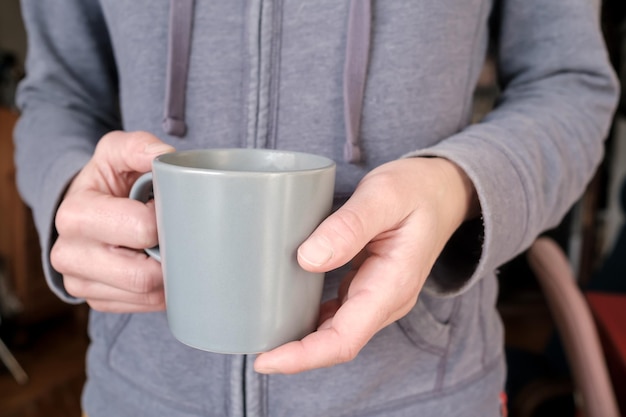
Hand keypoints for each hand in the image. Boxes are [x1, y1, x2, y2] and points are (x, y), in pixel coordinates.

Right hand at [51, 131, 174, 311]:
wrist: (87, 209)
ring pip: (145, 296)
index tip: (168, 209)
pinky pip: (141, 307)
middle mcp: (69, 254)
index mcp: (75, 214)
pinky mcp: (95, 301)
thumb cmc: (108, 181)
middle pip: (143, 276)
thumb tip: (164, 156)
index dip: (165, 220)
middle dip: (168, 255)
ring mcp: (80, 283)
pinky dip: (159, 291)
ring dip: (167, 276)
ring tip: (167, 250)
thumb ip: (138, 146)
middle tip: (175, 235)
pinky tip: (159, 267)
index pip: (141, 229)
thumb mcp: (116, 153)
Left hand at [254, 157, 477, 373]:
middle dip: (296, 354)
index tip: (267, 359)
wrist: (442, 191)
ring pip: (336, 333)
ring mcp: (378, 296)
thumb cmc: (416, 189)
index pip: (346, 338)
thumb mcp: (384, 195)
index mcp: (392, 284)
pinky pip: (338, 315)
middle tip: (253, 349)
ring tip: (262, 336)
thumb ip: (350, 226)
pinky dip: (311, 321)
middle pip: (338, 343)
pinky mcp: (368, 287)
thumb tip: (309, 259)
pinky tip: (287, 313)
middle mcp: (386, 300)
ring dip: (301, 342)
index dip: (304, 355)